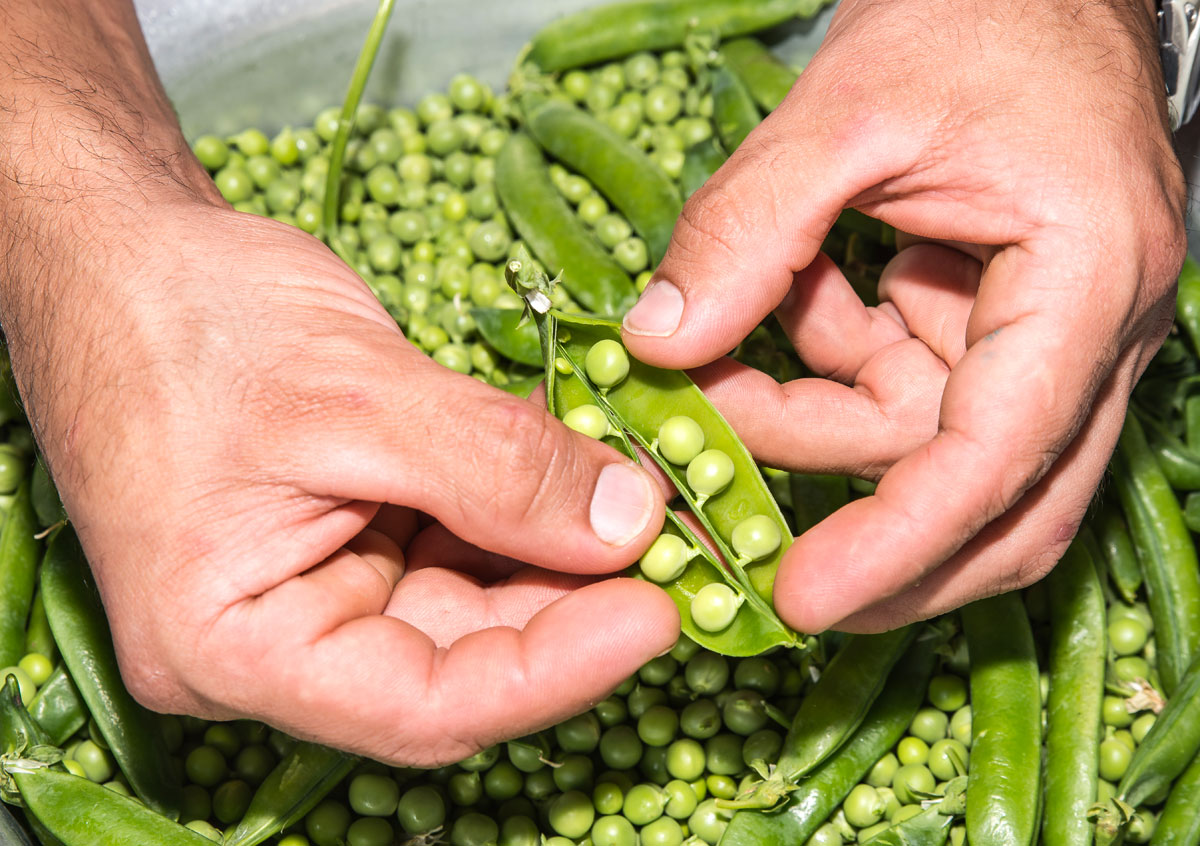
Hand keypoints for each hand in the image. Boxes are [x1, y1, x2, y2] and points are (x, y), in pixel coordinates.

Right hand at [9, 201, 674, 764]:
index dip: (552, 671)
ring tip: (647, 499)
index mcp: (232, 645)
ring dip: (562, 552)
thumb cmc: (182, 318)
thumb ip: (494, 467)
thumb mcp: (352, 394)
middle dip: (575, 601)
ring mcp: (320, 585)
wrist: (121, 252)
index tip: (655, 614)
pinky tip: (585, 470)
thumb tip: (626, 524)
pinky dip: (526, 507)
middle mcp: (281, 639)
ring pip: (471, 599)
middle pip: (460, 657)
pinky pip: (458, 540)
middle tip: (679, 549)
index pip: (422, 705)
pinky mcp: (353, 533)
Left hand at [621, 0, 1185, 631]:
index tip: (804, 597)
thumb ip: (748, 229)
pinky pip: (902, 384)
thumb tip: (657, 344)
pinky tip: (782, 306)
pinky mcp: (985, 320)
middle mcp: (1084, 332)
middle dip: (877, 543)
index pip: (998, 460)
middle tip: (757, 565)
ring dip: (815, 429)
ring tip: (711, 382)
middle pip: (996, 501)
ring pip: (928, 445)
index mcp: (1084, 284)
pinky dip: (827, 366)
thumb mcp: (847, 111)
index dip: (900, 543)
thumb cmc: (977, 16)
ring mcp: (1037, 333)